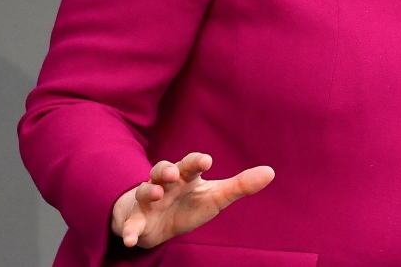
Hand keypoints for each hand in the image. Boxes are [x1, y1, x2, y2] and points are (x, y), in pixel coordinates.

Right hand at [110, 152, 274, 247]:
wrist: (157, 223)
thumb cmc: (189, 203)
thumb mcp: (216, 196)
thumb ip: (240, 185)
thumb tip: (271, 172)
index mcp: (186, 175)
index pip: (191, 163)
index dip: (197, 161)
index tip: (206, 161)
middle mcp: (165, 183)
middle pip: (163, 170)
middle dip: (167, 170)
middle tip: (174, 173)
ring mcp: (148, 200)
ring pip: (144, 190)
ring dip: (148, 190)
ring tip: (155, 194)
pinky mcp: (135, 219)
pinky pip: (130, 224)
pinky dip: (129, 230)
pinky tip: (129, 239)